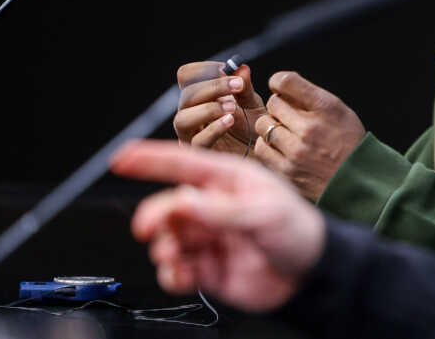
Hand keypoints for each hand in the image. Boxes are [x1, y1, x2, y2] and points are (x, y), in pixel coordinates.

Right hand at [111, 139, 324, 310]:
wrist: (312, 276)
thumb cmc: (300, 232)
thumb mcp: (264, 214)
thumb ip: (220, 210)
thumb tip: (180, 202)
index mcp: (229, 181)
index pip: (184, 164)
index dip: (151, 159)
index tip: (122, 158)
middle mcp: (214, 206)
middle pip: (169, 205)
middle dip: (156, 215)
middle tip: (149, 227)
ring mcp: (210, 237)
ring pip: (168, 239)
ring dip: (164, 247)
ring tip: (177, 257)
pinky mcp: (208, 267)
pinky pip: (177, 269)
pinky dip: (172, 274)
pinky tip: (182, 275)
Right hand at [173, 62, 266, 155]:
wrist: (264, 153)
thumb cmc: (254, 126)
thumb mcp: (252, 103)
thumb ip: (245, 87)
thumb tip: (241, 68)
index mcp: (200, 96)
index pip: (186, 75)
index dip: (203, 69)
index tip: (225, 69)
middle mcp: (190, 113)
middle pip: (186, 95)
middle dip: (212, 87)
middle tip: (237, 86)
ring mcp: (191, 136)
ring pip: (183, 119)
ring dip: (208, 109)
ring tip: (232, 108)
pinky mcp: (199, 155)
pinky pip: (197, 142)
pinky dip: (213, 129)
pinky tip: (230, 121)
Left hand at [253, 71, 365, 200]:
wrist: (357, 180)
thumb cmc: (348, 141)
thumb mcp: (339, 110)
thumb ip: (311, 96)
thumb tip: (279, 84)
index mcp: (325, 108)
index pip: (287, 81)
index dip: (279, 81)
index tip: (280, 87)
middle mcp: (309, 128)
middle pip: (273, 103)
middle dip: (279, 106)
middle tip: (288, 115)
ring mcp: (296, 151)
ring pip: (263, 125)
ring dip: (270, 126)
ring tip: (284, 132)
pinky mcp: (286, 171)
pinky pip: (262, 149)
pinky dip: (268, 145)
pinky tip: (280, 147)